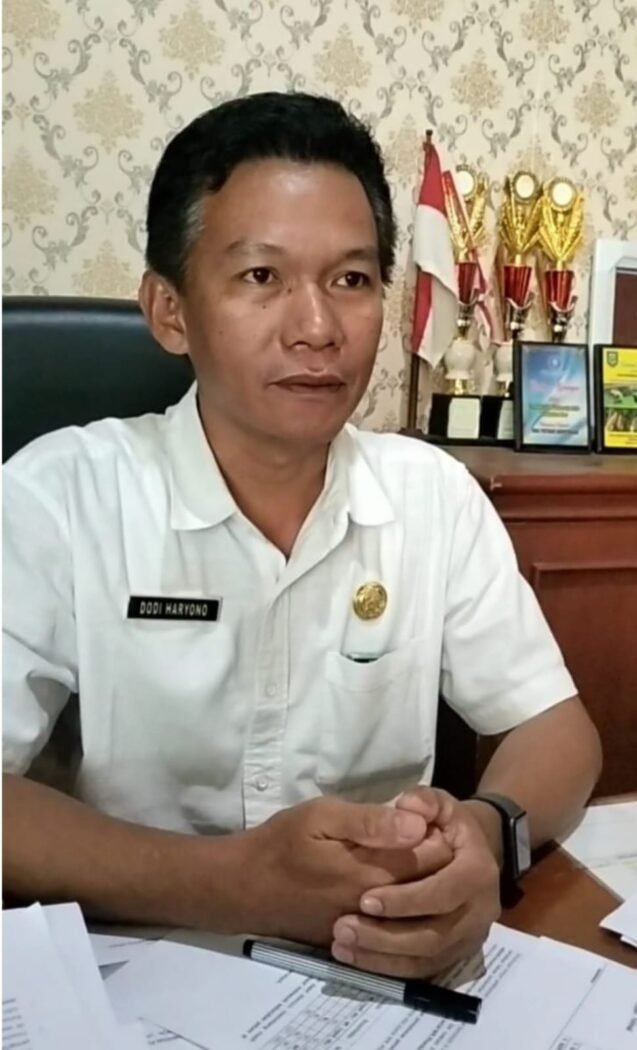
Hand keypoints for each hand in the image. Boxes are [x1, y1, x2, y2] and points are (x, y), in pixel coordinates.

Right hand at [239, 797, 452, 946]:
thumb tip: (416, 824)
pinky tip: (396, 888)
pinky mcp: (357, 942)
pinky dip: (407, 909)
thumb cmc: (283, 843)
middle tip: (428, 835)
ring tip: (412, 861)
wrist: (245, 889)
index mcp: (371, 871)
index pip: (433, 854)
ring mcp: (369, 929)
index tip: (428, 815)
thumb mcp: (321, 816)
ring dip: (427, 886)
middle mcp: (377, 906)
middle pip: (433, 884)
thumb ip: (370, 822)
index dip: (439, 831)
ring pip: (420, 910)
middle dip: (439, 859)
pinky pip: (398, 929)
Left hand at [331, 788, 500, 977]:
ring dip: (382, 956)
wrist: (470, 850)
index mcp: (477, 872)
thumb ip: (423, 801)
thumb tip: (407, 806)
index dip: (405, 900)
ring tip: (340, 945)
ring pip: (426, 959)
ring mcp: (469, 938)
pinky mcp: (455, 955)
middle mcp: (480, 911)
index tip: (364, 899)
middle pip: (433, 934)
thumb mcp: (438, 804)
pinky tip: (354, 958)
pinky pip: (422, 971)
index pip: (443, 892)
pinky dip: (388, 968)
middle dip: (386, 935)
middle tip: (342, 928)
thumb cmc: (445, 825)